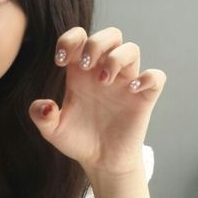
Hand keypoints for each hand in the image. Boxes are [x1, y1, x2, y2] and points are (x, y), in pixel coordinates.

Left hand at [29, 25, 165, 175]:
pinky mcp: (143, 98)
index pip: (80, 38)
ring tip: (103, 81)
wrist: (101, 162)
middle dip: (96, 42)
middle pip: (110, 35)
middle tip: (84, 65)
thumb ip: (41, 116)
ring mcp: (125, 83)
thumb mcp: (53, 131)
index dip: (69, 39)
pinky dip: (148, 78)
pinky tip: (132, 90)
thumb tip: (45, 105)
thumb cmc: (79, 141)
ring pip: (131, 49)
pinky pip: (156, 77)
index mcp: (81, 74)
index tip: (59, 61)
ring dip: (117, 58)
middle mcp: (104, 72)